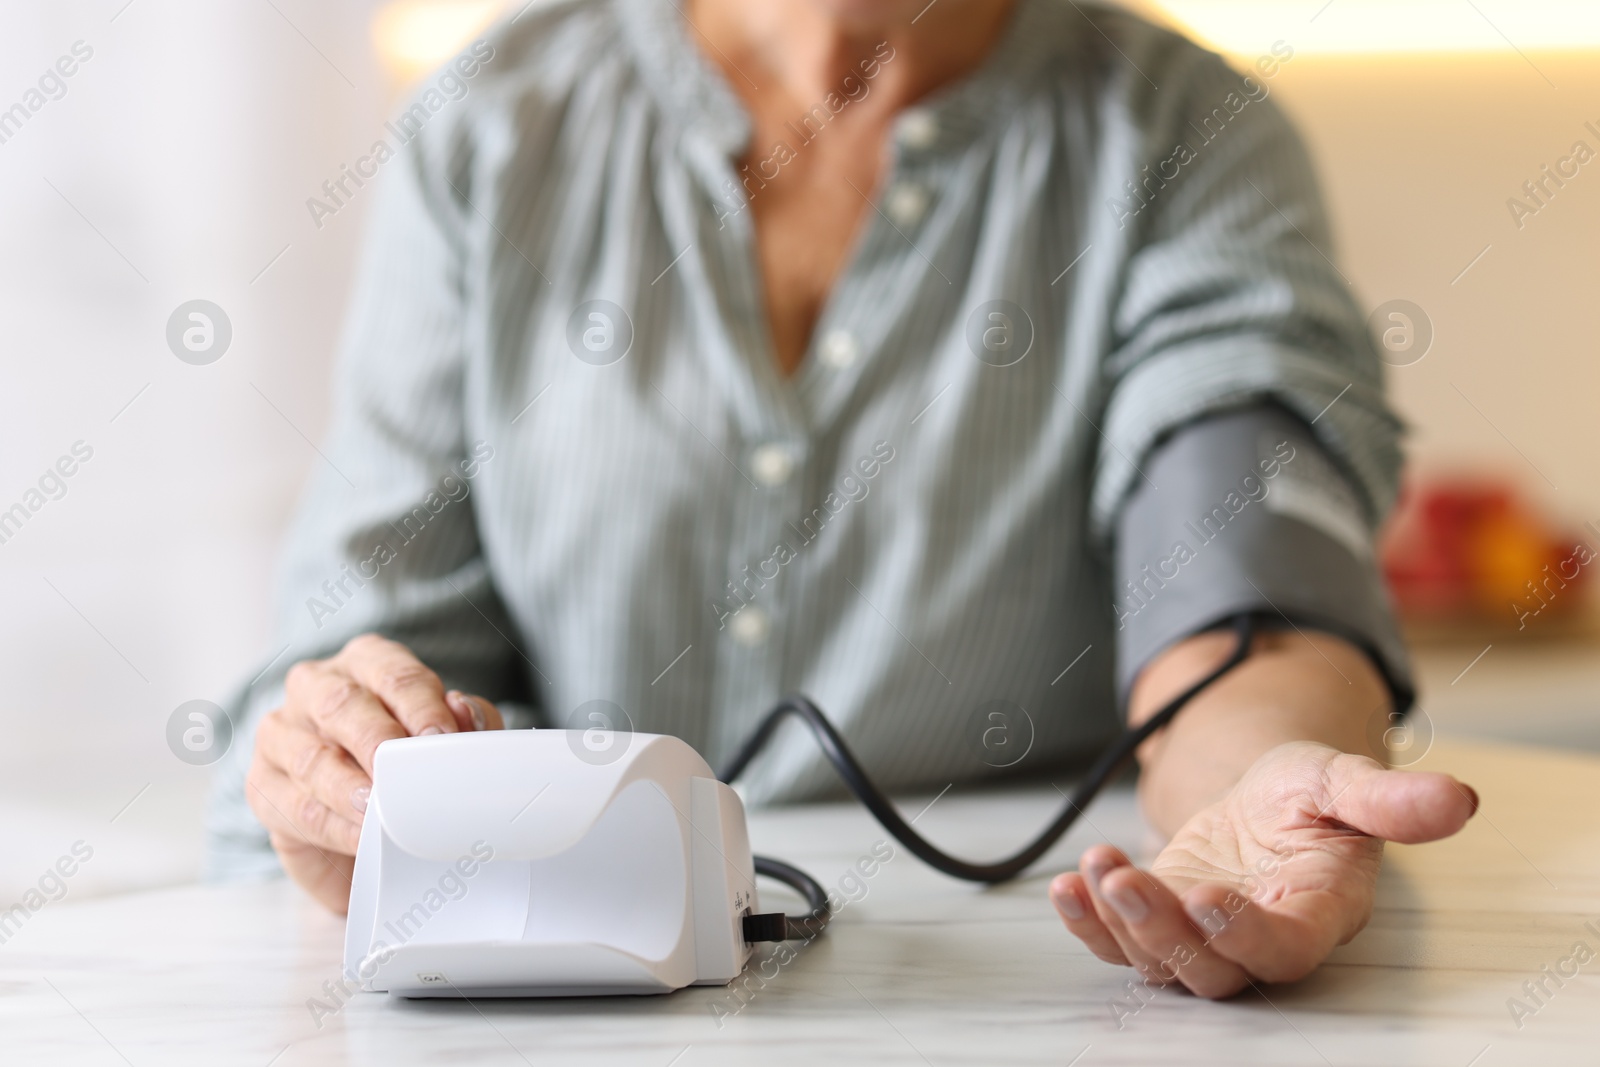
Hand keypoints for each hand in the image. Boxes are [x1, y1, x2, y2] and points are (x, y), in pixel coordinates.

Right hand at [246, 633, 503, 913]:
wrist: (363, 825)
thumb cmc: (406, 761)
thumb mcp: (443, 737)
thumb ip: (466, 721)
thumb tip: (465, 711)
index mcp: (367, 661)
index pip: (394, 674)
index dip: (420, 706)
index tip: (441, 739)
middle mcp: (316, 686)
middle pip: (342, 705)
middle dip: (377, 741)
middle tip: (404, 775)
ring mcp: (281, 733)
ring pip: (312, 757)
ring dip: (350, 789)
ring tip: (380, 813)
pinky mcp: (262, 784)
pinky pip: (295, 806)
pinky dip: (333, 827)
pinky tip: (360, 841)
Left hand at [1050, 740, 1477, 999]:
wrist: (1264, 797)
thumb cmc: (1308, 795)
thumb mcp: (1344, 780)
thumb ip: (1391, 800)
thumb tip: (1459, 799)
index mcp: (1315, 912)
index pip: (1283, 948)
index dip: (1246, 935)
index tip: (1205, 897)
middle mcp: (1258, 939)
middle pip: (1212, 969)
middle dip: (1162, 932)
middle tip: (1125, 879)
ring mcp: (1203, 938)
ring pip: (1161, 963)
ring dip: (1118, 923)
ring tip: (1094, 866)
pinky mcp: (1160, 923)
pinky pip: (1120, 944)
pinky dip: (1088, 923)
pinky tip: (1064, 887)